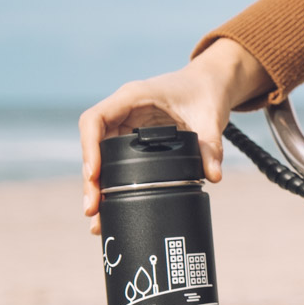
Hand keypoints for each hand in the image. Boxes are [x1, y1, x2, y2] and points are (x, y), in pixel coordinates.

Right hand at [79, 38, 272, 233]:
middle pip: (93, 145)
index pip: (95, 120)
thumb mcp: (210, 117)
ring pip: (101, 156)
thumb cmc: (206, 93)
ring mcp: (126, 125)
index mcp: (133, 97)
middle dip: (91, 178)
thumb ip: (212, 145)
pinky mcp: (134, 139)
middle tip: (93, 209)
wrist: (210, 85)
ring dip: (98, 186)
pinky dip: (112, 183)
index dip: (89, 147)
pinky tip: (111, 208)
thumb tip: (214, 177)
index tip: (94, 174)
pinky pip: (116, 160)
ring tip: (97, 219)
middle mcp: (123, 111)